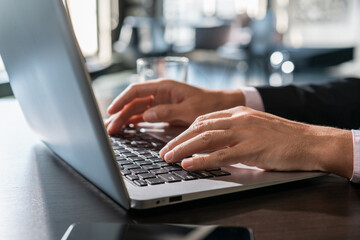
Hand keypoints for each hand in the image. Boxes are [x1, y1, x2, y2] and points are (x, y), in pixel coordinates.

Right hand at [106, 79, 244, 134]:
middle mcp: (159, 93)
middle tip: (109, 128)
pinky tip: (127, 127)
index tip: (111, 111)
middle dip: (120, 113)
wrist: (220, 105)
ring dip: (125, 118)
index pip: (136, 91)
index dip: (121, 100)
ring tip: (113, 130)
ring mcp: (160, 101)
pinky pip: (145, 115)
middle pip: (133, 102)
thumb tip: (146, 115)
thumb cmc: (207, 103)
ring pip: (137, 109)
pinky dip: (135, 121)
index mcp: (164, 87)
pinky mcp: (163, 110)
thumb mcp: (189, 109)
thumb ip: (167, 111)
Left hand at [160, 106, 352, 178]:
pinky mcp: (251, 148)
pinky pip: (220, 155)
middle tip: (164, 151)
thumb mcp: (255, 126)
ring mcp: (244, 132)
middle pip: (199, 127)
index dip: (186, 131)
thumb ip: (235, 130)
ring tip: (168, 158)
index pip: (203, 119)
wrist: (309, 141)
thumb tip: (216, 142)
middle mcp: (238, 118)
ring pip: (205, 138)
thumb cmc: (283, 136)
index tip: (174, 140)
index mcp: (238, 112)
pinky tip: (188, 164)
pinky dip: (201, 160)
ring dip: (183, 148)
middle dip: (178, 139)